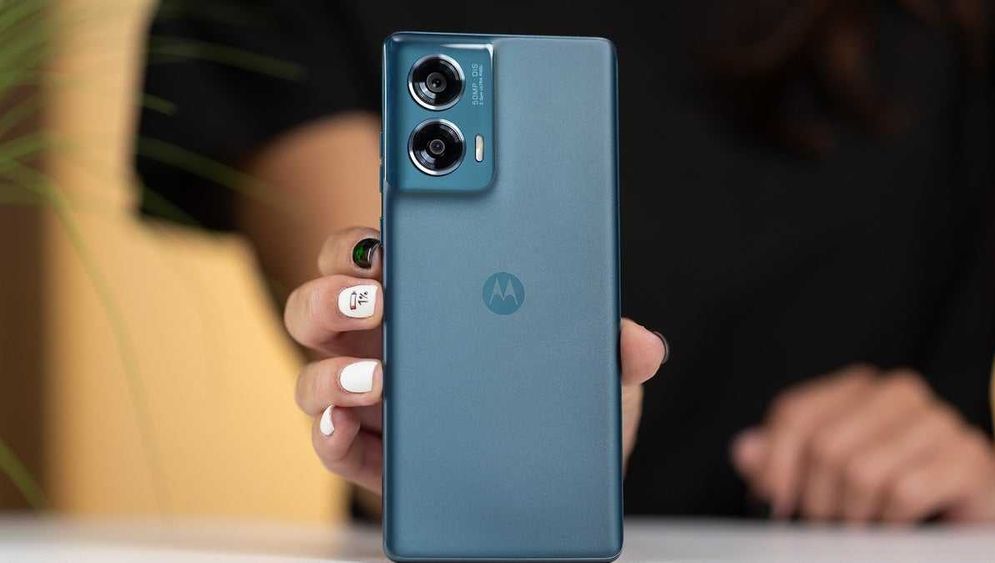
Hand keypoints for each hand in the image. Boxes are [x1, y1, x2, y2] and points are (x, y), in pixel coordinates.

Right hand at [285, 227, 667, 493]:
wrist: (547, 490)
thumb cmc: (553, 411)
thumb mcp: (594, 376)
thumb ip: (615, 351)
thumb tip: (642, 343)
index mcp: (431, 305)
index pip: (378, 255)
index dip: (367, 240)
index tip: (386, 240)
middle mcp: (387, 344)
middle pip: (326, 301)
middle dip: (334, 290)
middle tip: (375, 298)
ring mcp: (372, 401)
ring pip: (314, 369)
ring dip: (329, 367)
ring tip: (375, 376)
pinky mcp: (372, 457)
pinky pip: (330, 442)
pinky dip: (327, 434)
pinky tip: (345, 427)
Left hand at [732, 365, 994, 522]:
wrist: (967, 511)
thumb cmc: (889, 489)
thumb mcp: (823, 475)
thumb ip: (780, 460)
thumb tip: (744, 450)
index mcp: (858, 386)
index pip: (794, 413)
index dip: (775, 464)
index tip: (774, 503)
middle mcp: (898, 393)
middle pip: (825, 446)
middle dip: (816, 499)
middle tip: (824, 524)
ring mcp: (937, 421)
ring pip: (862, 472)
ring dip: (852, 515)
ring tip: (859, 526)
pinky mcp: (967, 458)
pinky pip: (903, 494)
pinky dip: (888, 522)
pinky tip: (893, 525)